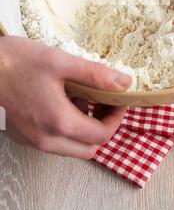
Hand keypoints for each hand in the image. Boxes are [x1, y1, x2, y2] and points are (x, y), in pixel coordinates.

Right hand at [0, 37, 130, 158]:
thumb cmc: (15, 63)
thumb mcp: (60, 61)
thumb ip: (95, 74)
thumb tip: (124, 82)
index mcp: (59, 122)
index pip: (102, 134)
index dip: (116, 118)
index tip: (117, 99)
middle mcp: (46, 139)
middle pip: (89, 148)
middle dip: (102, 127)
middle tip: (102, 102)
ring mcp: (33, 140)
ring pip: (72, 148)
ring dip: (84, 129)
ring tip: (81, 98)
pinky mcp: (24, 136)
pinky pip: (54, 142)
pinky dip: (66, 129)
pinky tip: (61, 102)